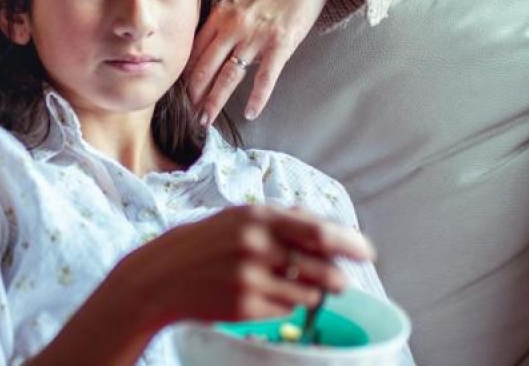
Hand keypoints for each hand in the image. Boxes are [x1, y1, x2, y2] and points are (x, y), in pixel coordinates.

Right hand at [116, 204, 373, 325]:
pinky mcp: (246, 307)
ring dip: (312, 293)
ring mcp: (251, 278)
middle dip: (339, 276)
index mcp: (256, 216)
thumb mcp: (238, 218)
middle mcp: (256, 245)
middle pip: (323, 267)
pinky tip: (263, 297)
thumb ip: (281, 220)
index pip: (320, 231)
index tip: (366, 252)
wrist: (161, 275)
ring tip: (293, 287)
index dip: (350, 243)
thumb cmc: (204, 244)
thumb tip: (325, 226)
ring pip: (309, 293)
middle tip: (341, 280)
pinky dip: (285, 306)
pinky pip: (286, 311)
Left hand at [187, 0, 351, 124]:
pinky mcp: (281, 43)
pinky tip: (250, 113)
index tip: (179, 93)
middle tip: (189, 116)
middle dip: (195, 94)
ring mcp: (256, 36)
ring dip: (216, 100)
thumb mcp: (237, 0)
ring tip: (207, 120)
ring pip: (229, 75)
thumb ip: (222, 23)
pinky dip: (257, 97)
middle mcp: (233, 26)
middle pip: (206, 66)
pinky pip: (265, 77)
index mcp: (220, 15)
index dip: (185, 75)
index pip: (195, 51)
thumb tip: (208, 49)